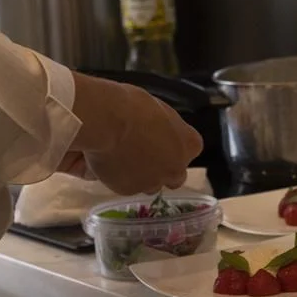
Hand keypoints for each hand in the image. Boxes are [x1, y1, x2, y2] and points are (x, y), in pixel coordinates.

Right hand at [64, 74, 202, 195]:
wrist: (106, 122)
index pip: (190, 150)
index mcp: (189, 144)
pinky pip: (127, 186)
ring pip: (150, 185)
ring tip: (123, 158)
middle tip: (144, 155)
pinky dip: (120, 178)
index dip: (175, 147)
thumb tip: (159, 130)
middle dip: (163, 169)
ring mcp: (152, 182)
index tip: (162, 140)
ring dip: (142, 176)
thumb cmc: (133, 106)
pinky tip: (109, 162)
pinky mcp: (128, 190)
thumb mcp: (159, 110)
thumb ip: (166, 128)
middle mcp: (175, 169)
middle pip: (175, 176)